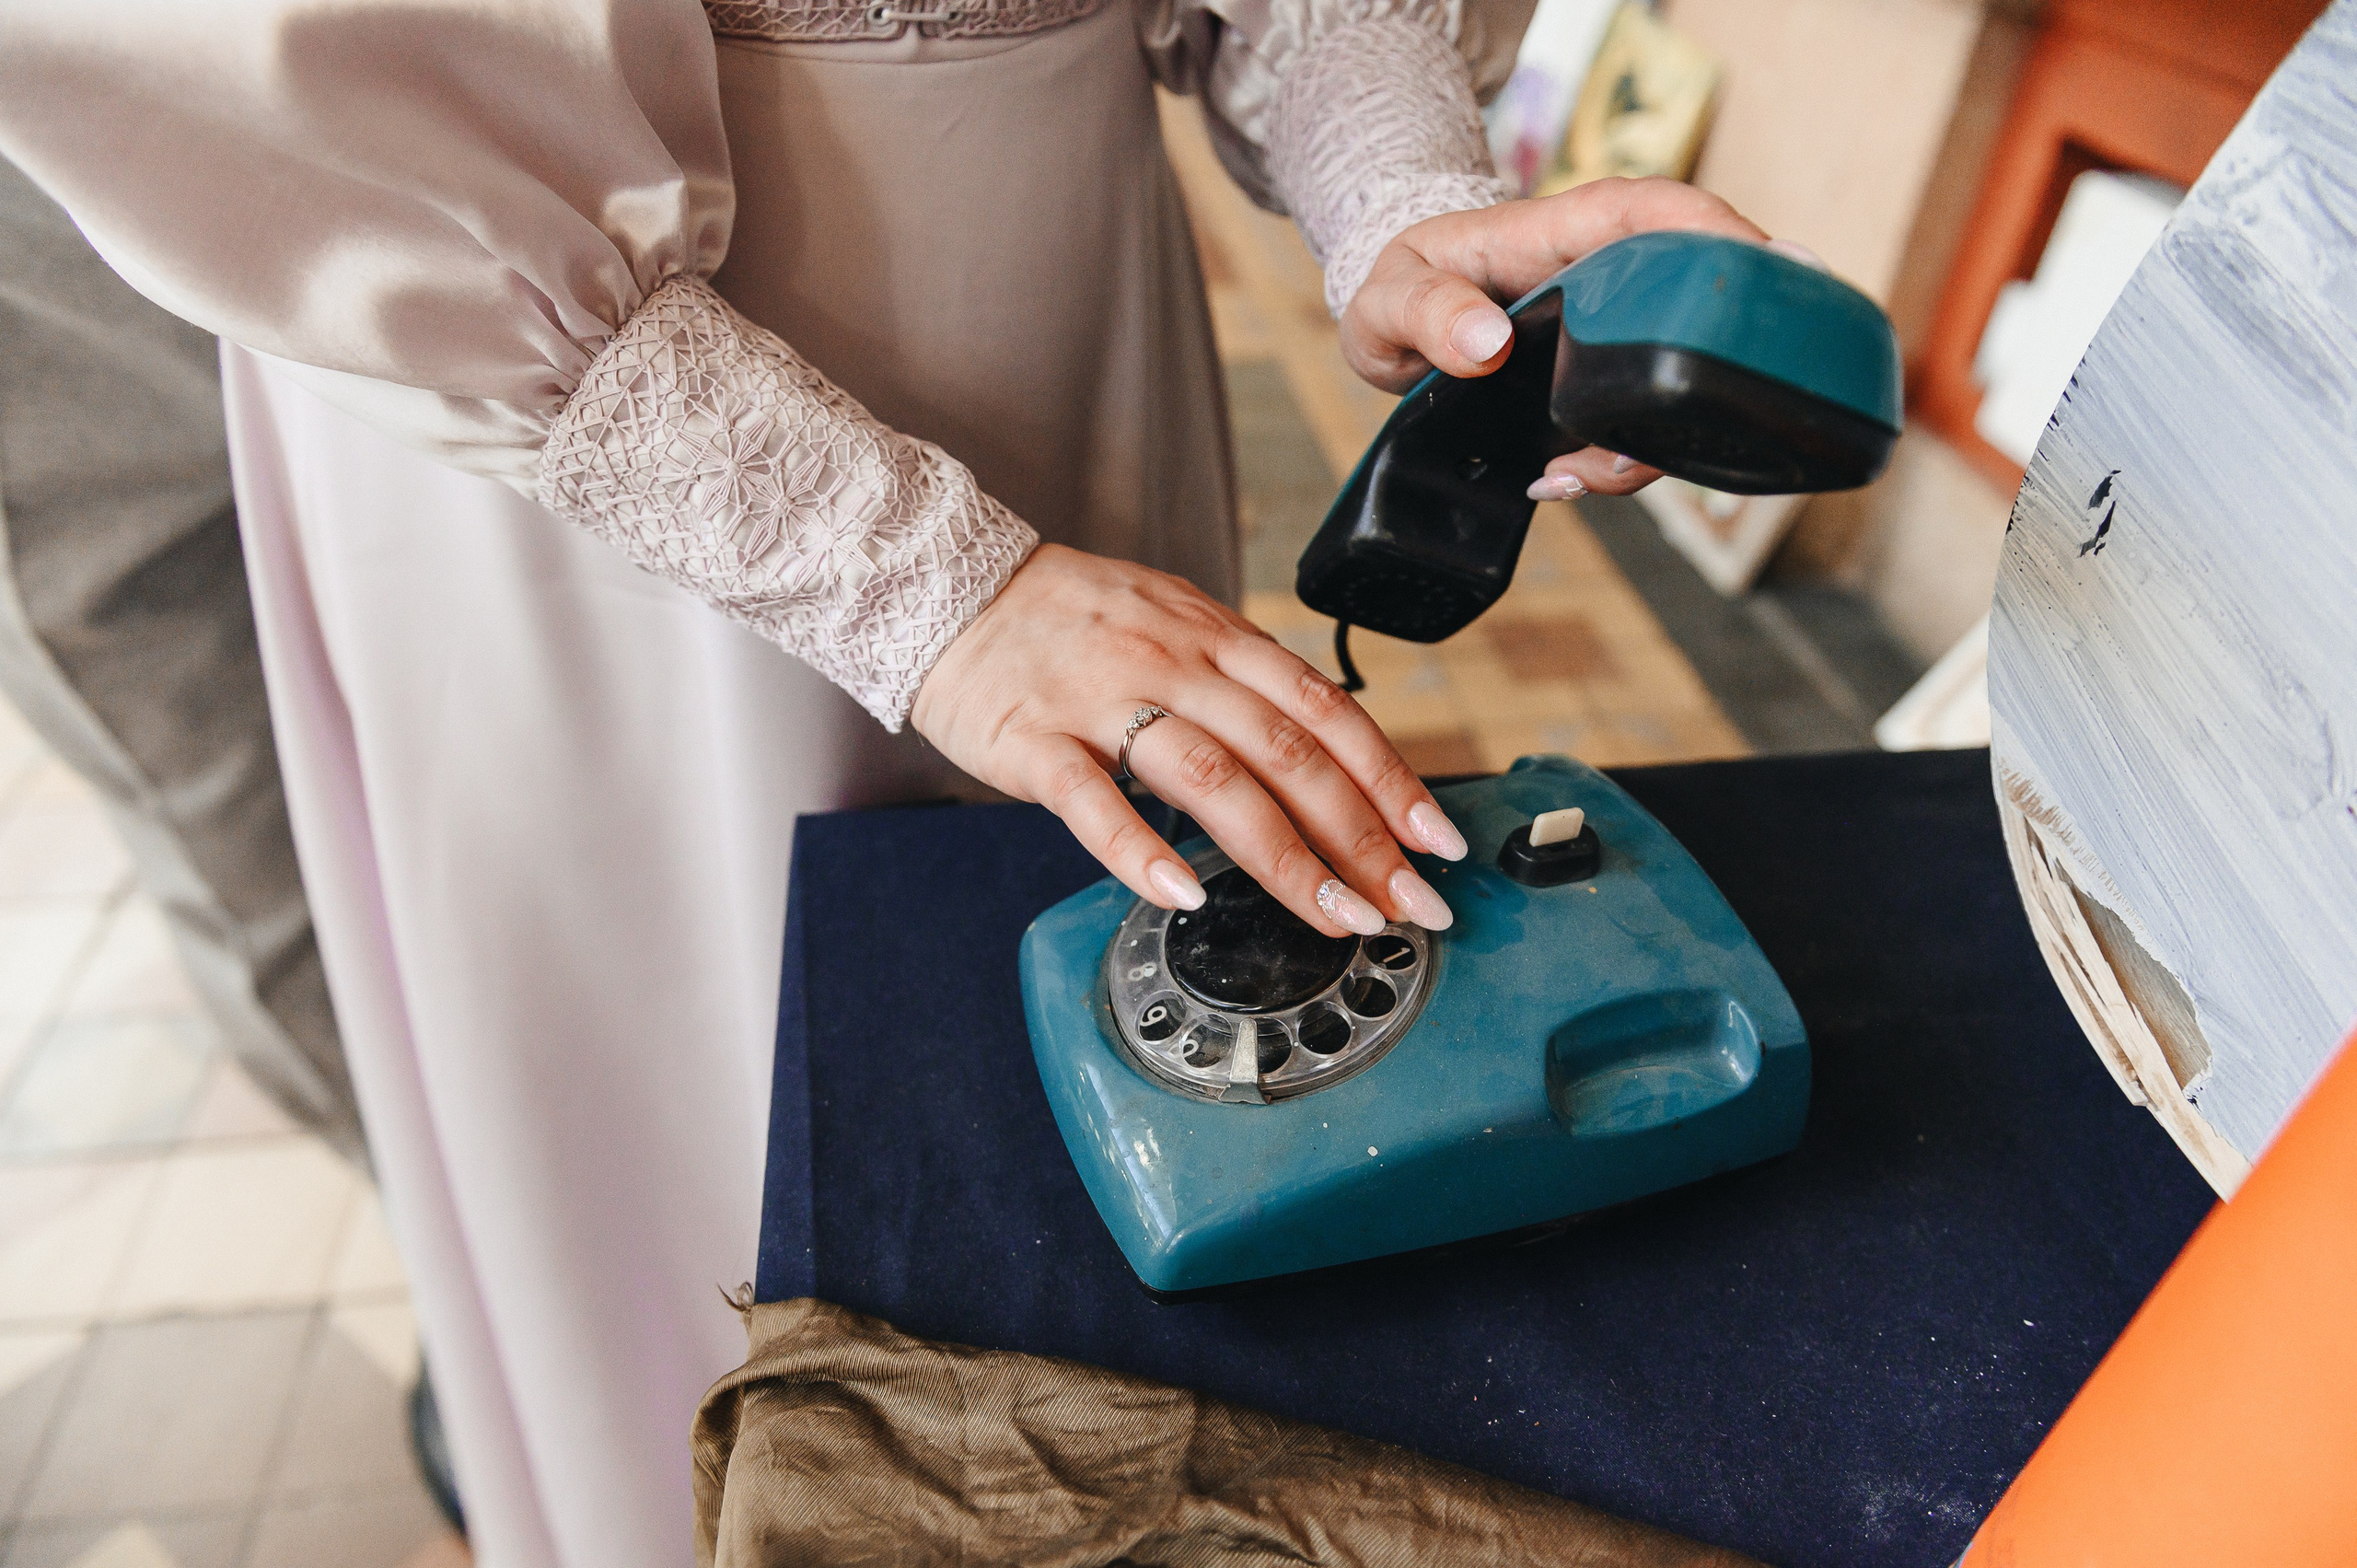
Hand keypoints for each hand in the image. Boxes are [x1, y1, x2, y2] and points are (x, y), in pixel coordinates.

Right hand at [911, 544, 1468, 937]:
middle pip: (1288, 753)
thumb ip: (1241, 684)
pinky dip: (1142, 852)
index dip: (1390, 778)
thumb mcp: (1173, 624)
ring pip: (1213, 779)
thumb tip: (1320, 760)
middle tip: (1402, 904)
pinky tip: (1184, 897)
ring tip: (1331, 915)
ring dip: (1284, 856)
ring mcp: (1104, 699)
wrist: (946, 585)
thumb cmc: (1067, 621)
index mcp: (1216, 634)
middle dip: (1359, 836)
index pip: (1327, 710)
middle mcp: (1173, 661)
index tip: (1435, 842)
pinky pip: (1094, 799)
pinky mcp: (1034, 739)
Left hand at [1337, 176, 1779, 499]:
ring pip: (1672, 380)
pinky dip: (1616, 462)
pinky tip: (1564, 482)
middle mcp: (1606, 279)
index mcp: (1565, 230)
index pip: (1656, 210)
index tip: (1763, 266)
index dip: (1715, 231)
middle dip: (1712, 359)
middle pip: (1694, 303)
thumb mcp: (1388, 293)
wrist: (1394, 325)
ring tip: (1580, 475)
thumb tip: (1487, 343)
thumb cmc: (1399, 284)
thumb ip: (1426, 310)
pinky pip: (1635, 424)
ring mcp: (1610, 336)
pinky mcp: (1601, 386)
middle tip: (1690, 418)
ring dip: (1649, 439)